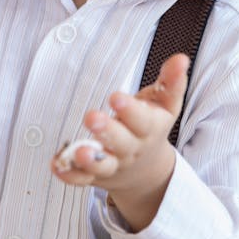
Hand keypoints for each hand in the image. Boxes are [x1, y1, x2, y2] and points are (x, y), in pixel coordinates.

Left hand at [50, 53, 190, 230]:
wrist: (145, 170)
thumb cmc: (150, 125)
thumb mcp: (164, 105)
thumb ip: (171, 82)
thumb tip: (181, 59)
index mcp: (148, 129)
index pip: (142, 121)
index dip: (130, 110)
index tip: (116, 97)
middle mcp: (131, 149)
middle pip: (122, 143)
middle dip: (107, 131)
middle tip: (92, 117)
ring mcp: (112, 164)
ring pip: (102, 165)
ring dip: (90, 159)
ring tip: (79, 150)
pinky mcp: (94, 176)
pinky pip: (81, 179)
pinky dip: (69, 174)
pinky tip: (56, 165)